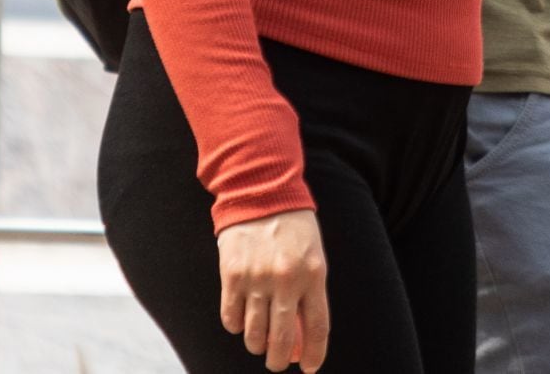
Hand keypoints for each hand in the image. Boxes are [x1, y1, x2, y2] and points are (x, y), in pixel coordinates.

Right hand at [216, 209, 329, 371]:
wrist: (262, 192)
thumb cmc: (294, 227)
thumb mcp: (314, 255)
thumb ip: (310, 293)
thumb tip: (303, 337)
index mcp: (314, 274)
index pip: (318, 327)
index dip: (315, 354)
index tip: (311, 368)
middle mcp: (287, 280)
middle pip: (283, 340)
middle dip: (280, 360)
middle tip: (278, 363)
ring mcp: (257, 279)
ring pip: (254, 335)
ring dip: (257, 345)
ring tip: (260, 342)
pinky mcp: (231, 276)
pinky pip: (231, 318)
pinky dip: (235, 326)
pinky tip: (241, 319)